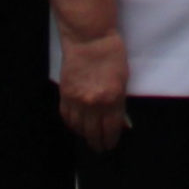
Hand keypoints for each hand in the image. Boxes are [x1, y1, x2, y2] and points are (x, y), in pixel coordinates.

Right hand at [57, 28, 130, 152]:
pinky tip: (77, 126)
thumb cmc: (112, 56)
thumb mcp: (123, 81)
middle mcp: (93, 103)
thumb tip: (120, 122)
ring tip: (89, 139)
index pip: (110, 129)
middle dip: (97, 143)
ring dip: (84, 135)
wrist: (89, 40)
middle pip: (93, 132)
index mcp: (112, 98)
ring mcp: (76, 99)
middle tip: (100, 148)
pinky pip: (66, 117)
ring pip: (78, 127)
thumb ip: (120, 103)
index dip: (110, 140)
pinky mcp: (64, 94)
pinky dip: (72, 124)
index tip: (110, 145)